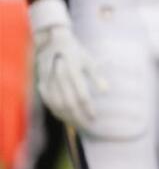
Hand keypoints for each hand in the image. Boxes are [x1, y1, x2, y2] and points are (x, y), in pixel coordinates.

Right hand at [29, 0, 106, 129]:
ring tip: (78, 124)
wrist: (52, 42)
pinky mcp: (41, 84)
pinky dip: (57, 112)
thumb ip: (97, 76)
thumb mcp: (89, 60)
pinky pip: (49, 102)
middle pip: (69, 103)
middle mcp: (60, 77)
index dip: (88, 108)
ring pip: (57, 105)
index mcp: (73, 70)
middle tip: (88, 126)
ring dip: (68, 117)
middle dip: (79, 117)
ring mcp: (48, 81)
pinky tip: (66, 117)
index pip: (81, 95)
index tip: (94, 117)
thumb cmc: (75, 52)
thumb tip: (106, 91)